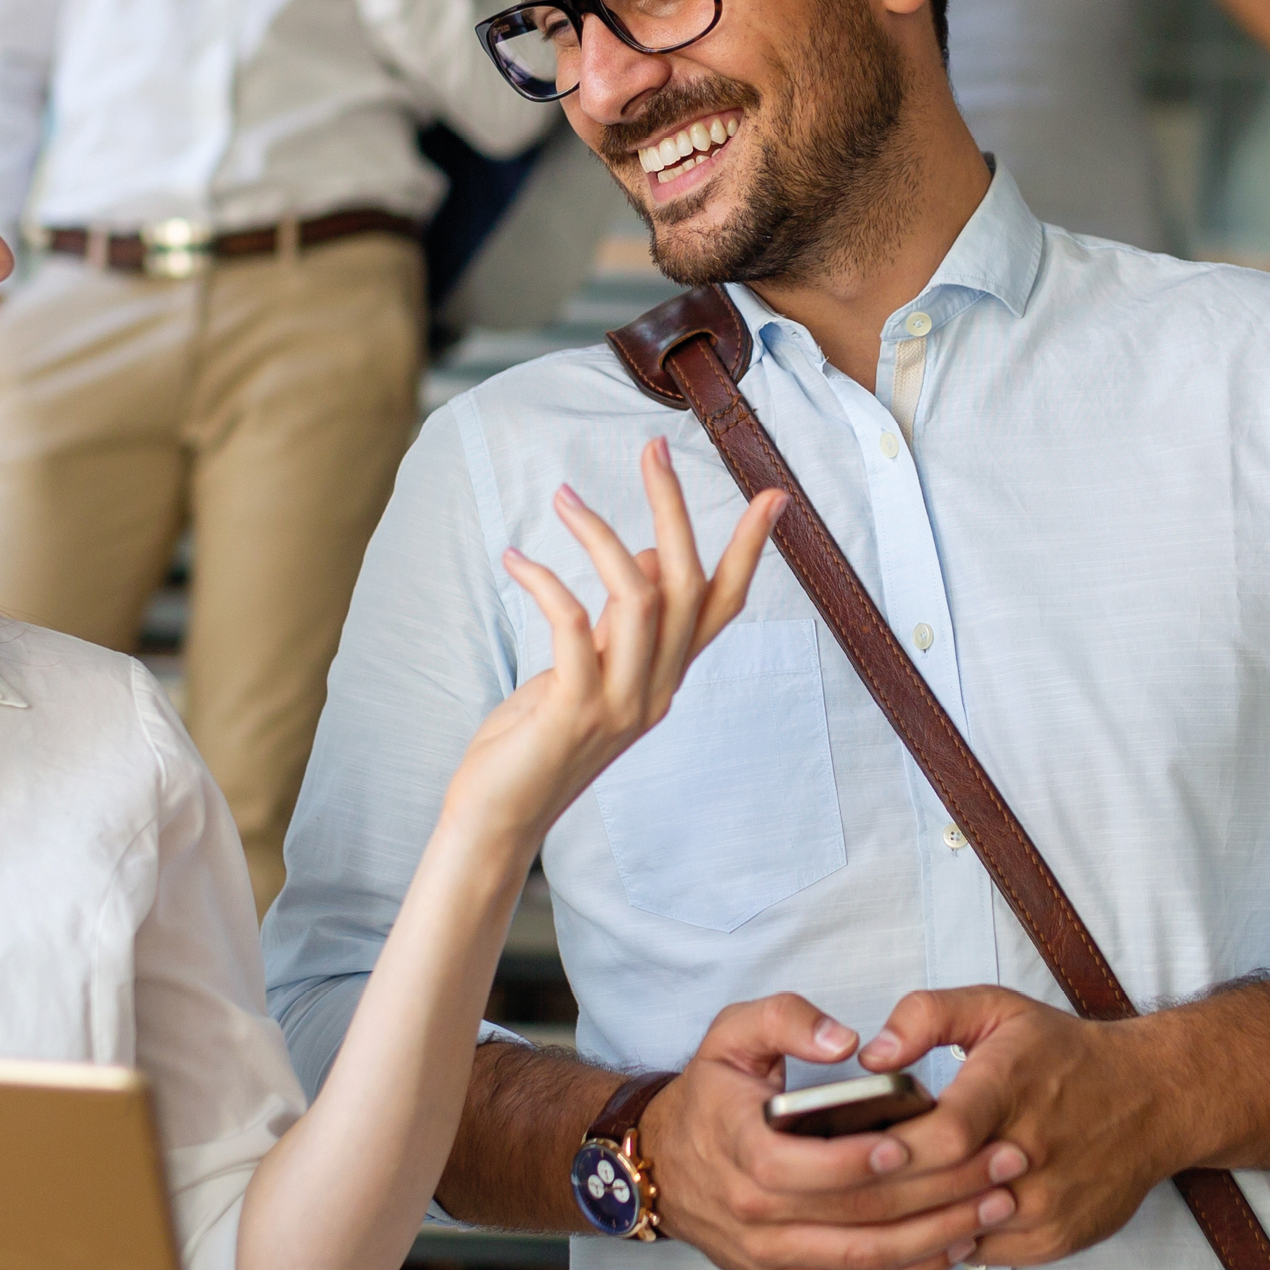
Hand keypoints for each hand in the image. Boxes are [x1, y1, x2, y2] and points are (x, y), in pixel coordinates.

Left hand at [447, 439, 785, 845]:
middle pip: (688, 585)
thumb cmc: (536, 743)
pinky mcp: (575, 710)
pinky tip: (515, 560)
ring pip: (640, 597)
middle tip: (653, 450)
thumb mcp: (591, 673)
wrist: (498, 820)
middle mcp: (657, 691)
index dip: (749, 550)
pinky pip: (573, 624)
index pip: (723, 606)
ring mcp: (621, 704)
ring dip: (600, 535)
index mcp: (666, 679)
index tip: (772, 495)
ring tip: (563, 498)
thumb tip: (657, 558)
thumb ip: (625, 627)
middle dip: (674, 509)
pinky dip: (546, 581)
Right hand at [638, 993, 1024, 1269]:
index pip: (805, 1166)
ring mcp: (770, 1256)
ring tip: (995, 1205)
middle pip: (856, 1215)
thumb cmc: (710, 1096)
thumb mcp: (731, 1035)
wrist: (661, 1166)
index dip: (862, 1160)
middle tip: (1000, 1164)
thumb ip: (786, 1019)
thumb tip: (844, 1040)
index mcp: (740, 1148)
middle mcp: (754, 1213)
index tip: (917, 1141)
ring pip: (866, 1262)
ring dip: (938, 1238)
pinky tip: (953, 1249)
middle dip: (939, 1191)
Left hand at [855, 988, 1195, 1269]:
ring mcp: (1047, 1203)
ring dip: (910, 1222)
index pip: (944, 1136)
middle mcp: (1033, 1152)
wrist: (1153, 1099)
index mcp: (1010, 1087)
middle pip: (940, 1192)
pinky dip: (946, 1237)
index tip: (854, 1150)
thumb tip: (871, 1057)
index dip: (892, 1151)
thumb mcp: (996, 1008)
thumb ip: (925, 1016)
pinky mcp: (1056, 1238)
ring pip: (955, 1231)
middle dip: (882, 1193)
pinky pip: (978, 1252)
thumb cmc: (1064, 1054)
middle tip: (841, 1185)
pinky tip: (928, 1215)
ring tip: (875, 1204)